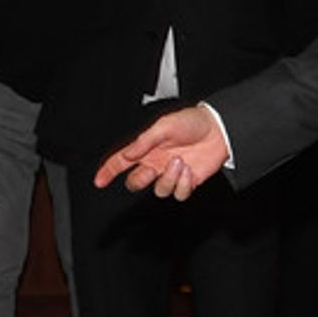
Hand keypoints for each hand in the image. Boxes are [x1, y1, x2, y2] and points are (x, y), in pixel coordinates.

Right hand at [95, 105, 227, 199]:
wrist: (218, 130)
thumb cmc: (191, 122)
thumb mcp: (164, 126)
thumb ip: (144, 141)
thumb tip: (128, 154)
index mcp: (146, 149)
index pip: (120, 162)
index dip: (107, 172)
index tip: (99, 181)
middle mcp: (155, 163)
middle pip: (135, 182)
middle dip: (140, 180)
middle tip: (152, 169)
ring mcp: (170, 174)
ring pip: (159, 191)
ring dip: (168, 179)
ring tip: (180, 162)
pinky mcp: (186, 182)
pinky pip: (178, 194)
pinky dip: (183, 184)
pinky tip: (189, 170)